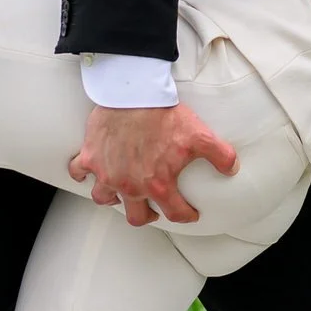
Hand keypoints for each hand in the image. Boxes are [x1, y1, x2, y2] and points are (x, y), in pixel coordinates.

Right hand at [68, 102, 238, 226]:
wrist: (133, 93)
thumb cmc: (164, 114)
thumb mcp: (200, 134)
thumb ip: (220, 154)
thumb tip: (233, 168)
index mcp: (158, 185)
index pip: (175, 213)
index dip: (186, 215)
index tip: (189, 213)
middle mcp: (130, 186)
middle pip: (135, 217)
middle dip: (146, 216)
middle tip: (152, 209)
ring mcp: (107, 173)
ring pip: (104, 199)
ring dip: (113, 198)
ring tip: (120, 191)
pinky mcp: (90, 157)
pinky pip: (78, 172)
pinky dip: (81, 174)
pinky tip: (87, 171)